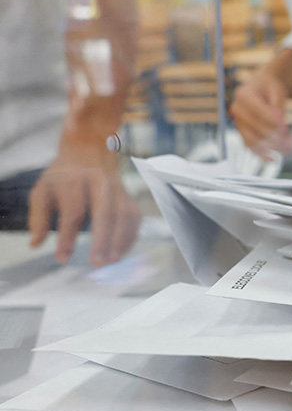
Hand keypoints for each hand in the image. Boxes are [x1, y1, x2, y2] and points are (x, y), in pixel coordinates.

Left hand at [28, 142, 140, 265]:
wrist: (89, 148)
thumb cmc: (63, 174)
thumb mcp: (42, 190)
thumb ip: (38, 217)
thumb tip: (36, 243)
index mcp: (74, 179)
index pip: (73, 211)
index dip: (67, 236)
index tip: (62, 257)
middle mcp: (100, 181)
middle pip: (105, 212)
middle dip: (102, 239)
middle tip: (97, 262)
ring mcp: (118, 187)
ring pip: (125, 215)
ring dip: (121, 240)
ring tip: (112, 260)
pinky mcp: (129, 194)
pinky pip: (135, 216)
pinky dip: (131, 235)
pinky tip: (122, 250)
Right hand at [230, 71, 291, 160]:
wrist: (261, 89)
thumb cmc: (270, 88)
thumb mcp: (277, 90)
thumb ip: (277, 105)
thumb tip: (279, 122)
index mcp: (243, 94)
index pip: (259, 112)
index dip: (273, 121)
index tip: (286, 127)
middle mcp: (237, 109)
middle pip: (257, 127)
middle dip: (275, 136)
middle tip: (291, 142)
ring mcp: (238, 122)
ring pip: (253, 139)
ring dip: (271, 147)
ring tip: (287, 149)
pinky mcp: (242, 132)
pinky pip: (250, 145)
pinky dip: (261, 154)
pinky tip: (272, 159)